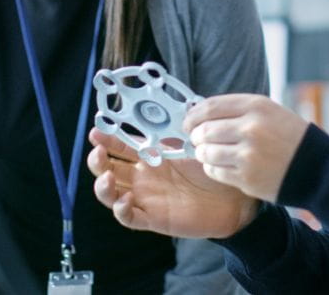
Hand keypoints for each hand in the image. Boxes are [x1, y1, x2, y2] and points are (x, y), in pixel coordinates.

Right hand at [87, 128, 258, 238]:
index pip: (118, 146)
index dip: (105, 139)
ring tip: (107, 177)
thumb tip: (156, 108)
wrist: (232, 196)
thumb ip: (170, 131)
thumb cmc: (210, 167)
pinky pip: (129, 218)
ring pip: (110, 196)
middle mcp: (141, 178)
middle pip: (107, 170)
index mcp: (148, 156)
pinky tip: (126, 200)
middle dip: (97, 161)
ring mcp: (145, 198)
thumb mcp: (188, 144)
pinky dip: (122, 210)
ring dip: (102, 187)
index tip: (96, 131)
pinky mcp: (153, 218)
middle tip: (98, 152)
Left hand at [184, 94, 308, 202]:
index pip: (211, 106)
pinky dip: (212, 168)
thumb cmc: (292, 139)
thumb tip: (203, 113)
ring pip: (206, 152)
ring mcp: (248, 154)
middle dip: (196, 135)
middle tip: (196, 139)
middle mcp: (251, 128)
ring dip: (202, 153)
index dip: (194, 114)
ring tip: (207, 153)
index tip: (188, 120)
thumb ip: (239, 110)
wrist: (319, 169)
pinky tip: (219, 165)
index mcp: (257, 106)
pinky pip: (215, 171)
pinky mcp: (247, 178)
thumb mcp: (270, 112)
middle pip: (205, 130)